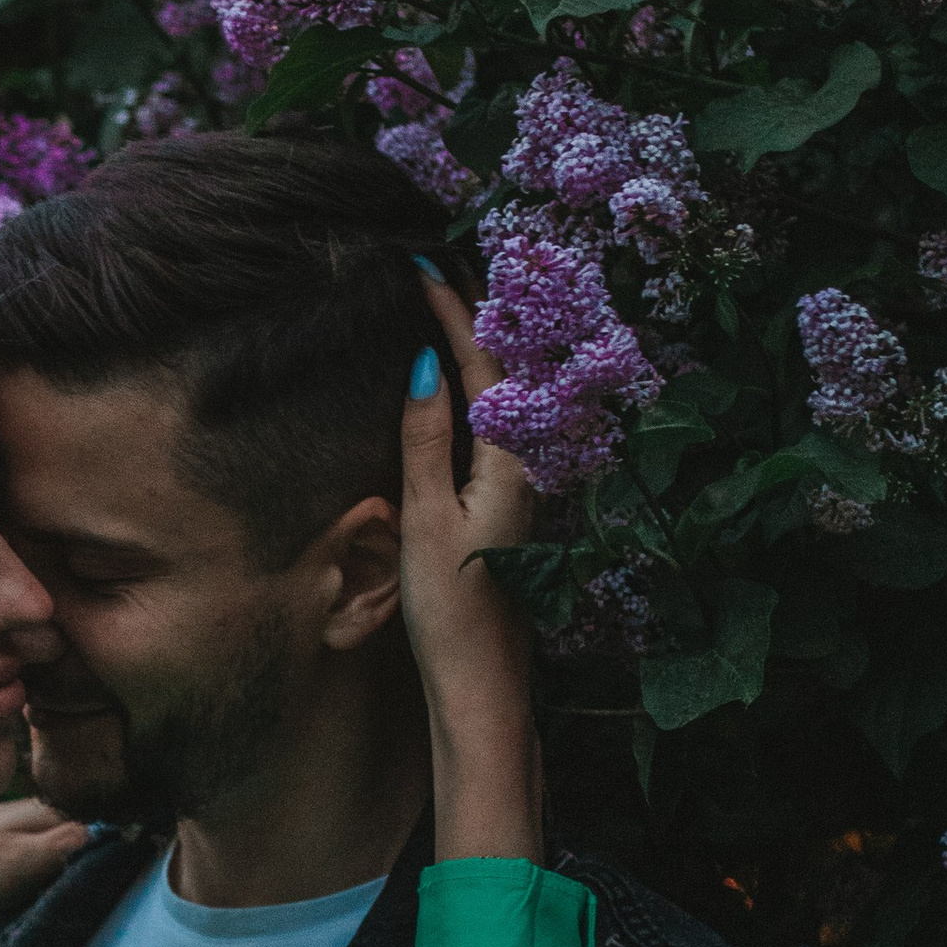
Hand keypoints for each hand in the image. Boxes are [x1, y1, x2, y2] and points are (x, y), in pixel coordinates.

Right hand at [399, 276, 542, 864]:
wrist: (483, 682)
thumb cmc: (450, 609)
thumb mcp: (426, 519)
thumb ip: (424, 440)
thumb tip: (421, 365)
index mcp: (509, 460)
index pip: (481, 363)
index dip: (451, 310)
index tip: (422, 264)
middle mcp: (524, 465)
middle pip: (500, 369)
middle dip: (469, 315)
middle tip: (438, 266)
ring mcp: (518, 487)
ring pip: (497, 397)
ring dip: (471, 348)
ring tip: (443, 306)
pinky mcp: (506, 509)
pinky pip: (490, 426)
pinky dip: (470, 390)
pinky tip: (451, 386)